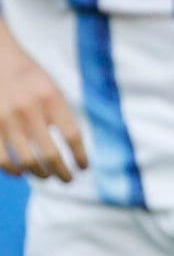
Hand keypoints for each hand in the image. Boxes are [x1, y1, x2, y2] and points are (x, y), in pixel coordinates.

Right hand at [0, 35, 85, 180]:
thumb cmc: (27, 75)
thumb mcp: (50, 87)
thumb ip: (60, 113)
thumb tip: (73, 147)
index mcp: (50, 98)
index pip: (72, 135)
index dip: (80, 156)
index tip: (83, 167)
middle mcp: (29, 110)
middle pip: (52, 154)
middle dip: (62, 172)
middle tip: (67, 179)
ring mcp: (7, 120)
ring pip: (28, 161)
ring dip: (40, 174)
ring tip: (45, 176)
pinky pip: (3, 159)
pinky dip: (13, 171)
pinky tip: (21, 172)